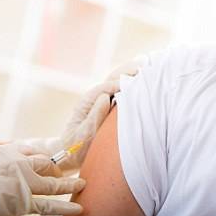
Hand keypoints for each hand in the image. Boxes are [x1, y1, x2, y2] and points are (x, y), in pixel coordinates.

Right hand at [0, 143, 84, 215]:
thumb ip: (9, 164)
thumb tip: (26, 168)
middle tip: (81, 165)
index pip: (38, 152)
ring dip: (71, 185)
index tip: (64, 159)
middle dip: (65, 167)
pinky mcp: (21, 201)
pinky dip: (66, 206)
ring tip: (84, 184)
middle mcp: (18, 161)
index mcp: (10, 150)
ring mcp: (21, 181)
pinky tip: (80, 207)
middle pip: (49, 164)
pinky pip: (49, 205)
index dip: (51, 159)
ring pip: (53, 183)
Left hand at [26, 57, 143, 174]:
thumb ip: (94, 115)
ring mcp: (101, 100)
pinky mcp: (107, 104)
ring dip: (130, 72)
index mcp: (87, 102)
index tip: (136, 80)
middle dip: (128, 70)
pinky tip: (141, 77)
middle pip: (112, 78)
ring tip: (146, 64)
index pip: (106, 87)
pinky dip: (130, 81)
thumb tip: (105, 97)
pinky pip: (120, 90)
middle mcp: (94, 97)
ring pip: (117, 81)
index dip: (121, 82)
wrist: (69, 153)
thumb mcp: (84, 134)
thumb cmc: (76, 146)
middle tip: (145, 62)